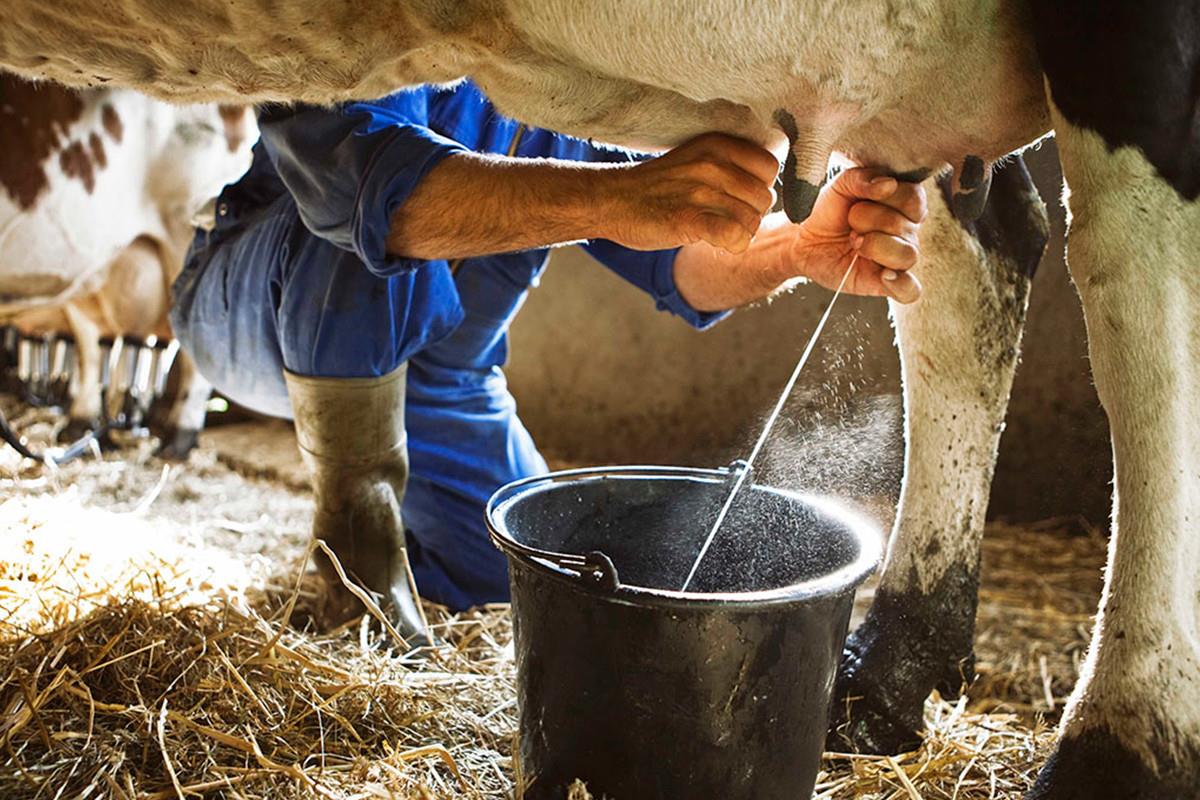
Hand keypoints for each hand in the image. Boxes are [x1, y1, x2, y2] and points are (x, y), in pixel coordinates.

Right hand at [599, 133, 778, 253]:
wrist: (611, 200)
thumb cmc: (657, 186)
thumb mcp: (696, 158)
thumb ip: (731, 165)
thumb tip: (769, 187)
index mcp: (718, 144)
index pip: (770, 167)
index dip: (759, 188)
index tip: (739, 198)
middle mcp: (712, 163)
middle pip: (764, 197)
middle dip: (750, 214)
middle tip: (725, 219)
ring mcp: (700, 191)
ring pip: (752, 220)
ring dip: (740, 233)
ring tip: (716, 230)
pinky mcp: (689, 219)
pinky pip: (735, 236)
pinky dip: (732, 245)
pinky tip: (716, 242)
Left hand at [791, 167, 926, 302]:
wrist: (804, 239)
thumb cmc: (828, 210)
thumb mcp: (840, 185)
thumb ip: (862, 178)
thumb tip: (888, 184)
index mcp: (903, 204)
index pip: (914, 199)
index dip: (888, 199)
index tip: (862, 200)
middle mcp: (907, 231)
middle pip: (905, 226)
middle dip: (869, 221)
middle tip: (850, 224)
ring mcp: (898, 258)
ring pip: (909, 255)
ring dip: (876, 246)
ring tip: (855, 243)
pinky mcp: (885, 283)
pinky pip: (910, 290)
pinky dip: (902, 284)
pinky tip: (883, 275)